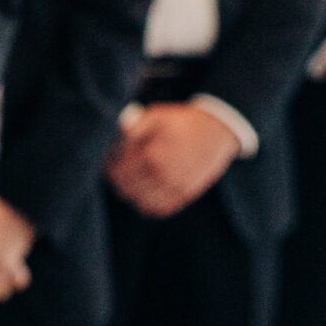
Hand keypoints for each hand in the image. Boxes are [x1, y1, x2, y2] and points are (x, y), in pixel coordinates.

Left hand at [104, 101, 239, 217]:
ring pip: (138, 202)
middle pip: (124, 189)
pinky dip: (146, 202)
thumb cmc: (181, 122)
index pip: (115, 172)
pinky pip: (156, 210)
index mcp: (153, 156)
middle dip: (116, 178)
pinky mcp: (185, 196)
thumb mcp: (156, 115)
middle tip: (118, 166)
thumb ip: (131, 129)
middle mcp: (164, 177)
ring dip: (130, 192)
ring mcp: (176, 189)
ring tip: (132, 177)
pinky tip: (145, 188)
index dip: (108, 164)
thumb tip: (111, 141)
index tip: (110, 156)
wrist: (216, 131)